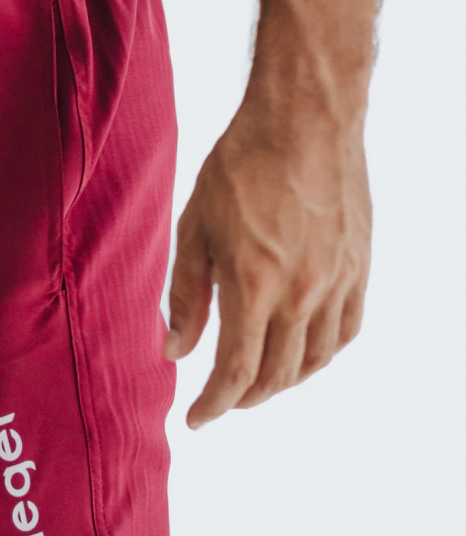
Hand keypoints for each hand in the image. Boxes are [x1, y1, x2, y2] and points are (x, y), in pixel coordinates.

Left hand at [164, 102, 370, 427]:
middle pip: (277, 375)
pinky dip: (322, 352)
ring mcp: (337, 281)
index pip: (237, 372)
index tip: (197, 418)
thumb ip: (188, 296)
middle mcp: (302, 293)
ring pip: (315, 359)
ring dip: (284, 381)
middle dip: (244, 398)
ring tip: (258, 381)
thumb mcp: (195, 228)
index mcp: (255, 285)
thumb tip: (176, 351)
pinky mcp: (358, 265)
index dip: (214, 404)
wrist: (306, 118)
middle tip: (222, 400)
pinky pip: (346, 329)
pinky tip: (302, 351)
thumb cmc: (241, 165)